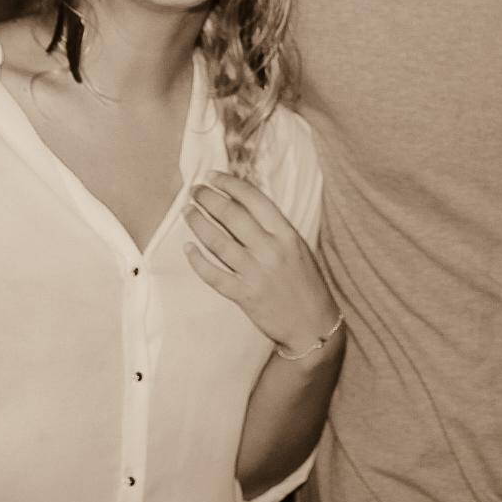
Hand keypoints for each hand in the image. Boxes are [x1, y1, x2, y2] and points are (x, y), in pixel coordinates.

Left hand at [184, 172, 340, 355]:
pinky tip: (188, 248)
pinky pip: (214, 274)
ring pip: (218, 241)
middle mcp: (271, 250)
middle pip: (231, 216)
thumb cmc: (306, 283)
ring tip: (188, 212)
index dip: (229, 184)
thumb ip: (273, 228)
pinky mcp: (244, 295)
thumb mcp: (297, 247)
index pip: (253, 199)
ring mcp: (256, 273)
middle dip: (208, 198)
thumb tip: (240, 205)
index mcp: (287, 234)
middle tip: (195, 191)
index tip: (213, 176)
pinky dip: (198, 260)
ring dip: (198, 223)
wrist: (313, 326)